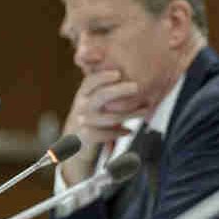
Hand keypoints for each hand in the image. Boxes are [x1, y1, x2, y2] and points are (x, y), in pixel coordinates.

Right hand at [61, 70, 148, 184]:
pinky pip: (105, 134)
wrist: (74, 145)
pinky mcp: (86, 137)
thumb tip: (131, 77)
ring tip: (145, 111)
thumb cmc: (91, 119)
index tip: (118, 73)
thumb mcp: (94, 101)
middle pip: (101, 96)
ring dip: (130, 113)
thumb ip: (107, 89)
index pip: (91, 81)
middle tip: (136, 87)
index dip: (103, 76)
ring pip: (109, 117)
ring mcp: (83, 122)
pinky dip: (119, 132)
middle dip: (120, 90)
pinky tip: (128, 130)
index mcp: (84, 94)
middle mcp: (82, 106)